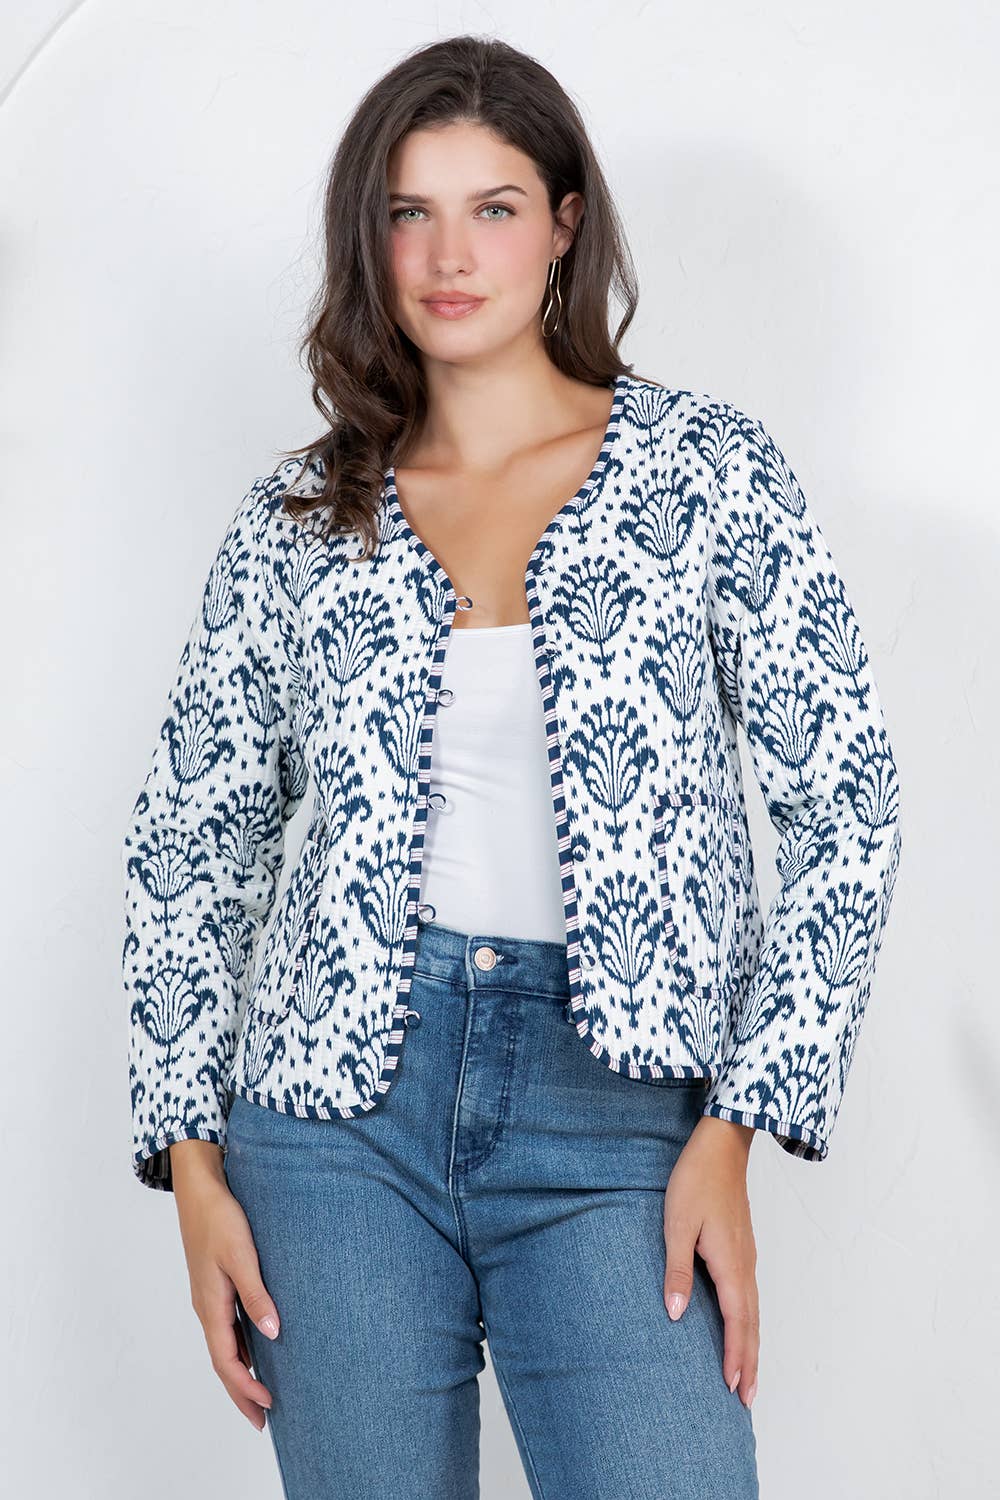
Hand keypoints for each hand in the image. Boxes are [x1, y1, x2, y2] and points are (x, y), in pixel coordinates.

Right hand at [171, 1144, 280, 1430]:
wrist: (200, 1190)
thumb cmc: (220, 1218)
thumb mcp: (242, 1255)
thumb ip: (256, 1294)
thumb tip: (272, 1333)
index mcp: (211, 1306)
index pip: (227, 1360)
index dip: (246, 1387)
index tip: (267, 1407)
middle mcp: (206, 1308)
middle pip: (223, 1362)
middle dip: (241, 1393)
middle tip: (262, 1421)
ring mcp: (209, 1298)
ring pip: (224, 1346)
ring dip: (240, 1373)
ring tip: (259, 1394)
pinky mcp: (214, 1286)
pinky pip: (226, 1329)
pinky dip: (239, 1348)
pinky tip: (255, 1349)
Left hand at [662, 1115, 758, 1408]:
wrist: (722, 1146)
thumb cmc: (696, 1181)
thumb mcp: (676, 1224)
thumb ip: (677, 1270)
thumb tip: (676, 1314)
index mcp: (730, 1264)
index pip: (735, 1321)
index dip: (734, 1356)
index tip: (733, 1389)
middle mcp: (745, 1266)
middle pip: (751, 1324)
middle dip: (749, 1362)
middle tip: (747, 1399)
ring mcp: (747, 1257)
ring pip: (754, 1312)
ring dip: (751, 1346)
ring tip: (748, 1377)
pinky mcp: (743, 1249)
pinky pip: (750, 1297)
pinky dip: (749, 1323)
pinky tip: (742, 1329)